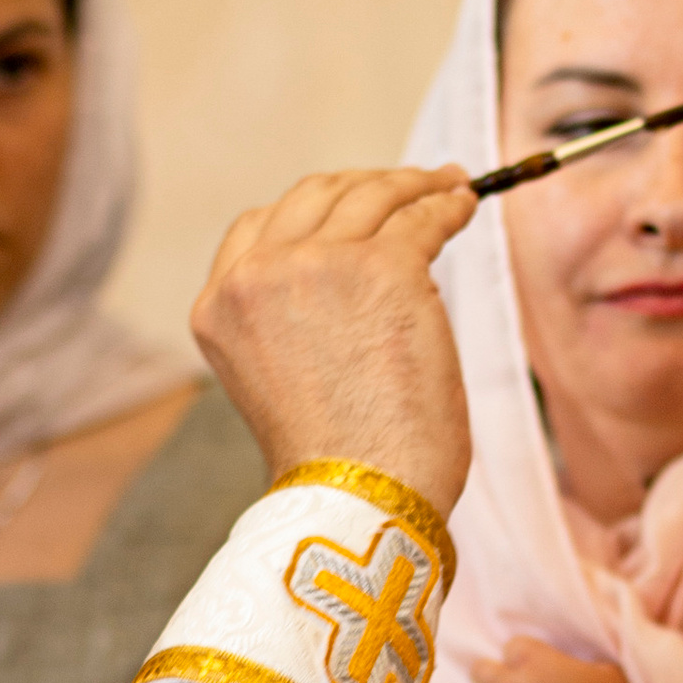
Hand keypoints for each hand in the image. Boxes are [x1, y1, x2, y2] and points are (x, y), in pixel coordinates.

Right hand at [193, 165, 476, 516]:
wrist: (361, 498)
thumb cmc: (335, 462)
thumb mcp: (276, 375)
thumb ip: (292, 316)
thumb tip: (358, 265)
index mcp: (218, 306)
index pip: (260, 224)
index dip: (314, 208)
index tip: (353, 207)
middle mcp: (257, 275)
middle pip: (315, 195)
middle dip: (367, 185)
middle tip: (411, 185)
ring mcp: (317, 264)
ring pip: (372, 195)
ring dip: (416, 184)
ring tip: (449, 187)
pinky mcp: (383, 267)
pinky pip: (422, 217)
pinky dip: (448, 205)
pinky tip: (464, 205)